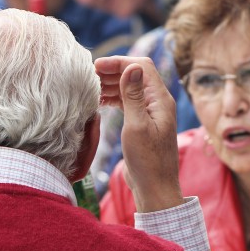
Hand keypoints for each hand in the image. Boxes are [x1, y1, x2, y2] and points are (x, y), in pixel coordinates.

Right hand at [95, 56, 183, 212]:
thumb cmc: (147, 161)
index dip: (119, 62)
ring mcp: (151, 113)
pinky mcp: (143, 123)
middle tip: (88, 76)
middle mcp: (158, 103)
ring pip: (130, 88)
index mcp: (161, 100)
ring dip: (111, 84)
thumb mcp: (136, 127)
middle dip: (113, 71)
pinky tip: (98, 101)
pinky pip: (128, 102)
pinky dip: (113, 98)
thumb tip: (132, 67)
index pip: (141, 66)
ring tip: (90, 88)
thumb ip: (133, 96)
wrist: (155, 188)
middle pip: (135, 74)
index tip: (96, 66)